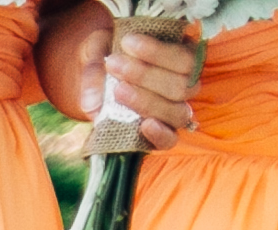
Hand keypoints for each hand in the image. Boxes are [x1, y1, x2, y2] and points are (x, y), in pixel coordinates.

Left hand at [44, 8, 201, 144]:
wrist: (97, 76)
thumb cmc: (106, 56)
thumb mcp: (98, 50)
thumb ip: (94, 66)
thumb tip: (92, 104)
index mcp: (182, 58)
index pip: (185, 58)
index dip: (158, 52)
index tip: (127, 42)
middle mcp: (184, 85)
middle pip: (181, 86)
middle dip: (145, 75)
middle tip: (113, 63)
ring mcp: (174, 110)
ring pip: (178, 112)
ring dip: (147, 101)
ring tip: (117, 90)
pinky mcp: (160, 132)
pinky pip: (170, 140)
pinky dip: (159, 135)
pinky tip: (145, 125)